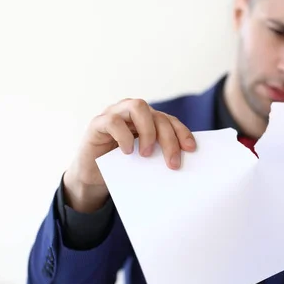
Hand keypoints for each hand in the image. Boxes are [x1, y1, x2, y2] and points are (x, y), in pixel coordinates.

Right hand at [63, 98, 195, 212]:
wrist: (92, 176)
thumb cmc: (122, 167)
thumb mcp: (145, 162)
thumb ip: (159, 156)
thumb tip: (179, 163)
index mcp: (148, 120)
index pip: (170, 120)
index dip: (182, 132)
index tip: (191, 149)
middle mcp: (133, 112)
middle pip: (157, 116)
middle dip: (168, 139)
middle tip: (172, 163)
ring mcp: (115, 114)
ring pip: (138, 107)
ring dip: (147, 131)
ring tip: (146, 154)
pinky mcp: (98, 123)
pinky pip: (113, 121)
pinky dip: (124, 136)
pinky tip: (128, 152)